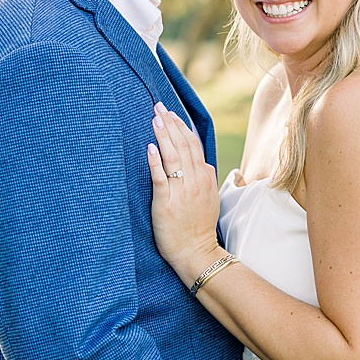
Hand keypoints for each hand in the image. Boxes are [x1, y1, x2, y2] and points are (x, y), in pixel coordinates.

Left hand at [147, 105, 222, 282]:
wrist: (196, 252)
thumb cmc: (198, 227)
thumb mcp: (209, 199)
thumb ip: (205, 180)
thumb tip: (202, 164)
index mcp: (205, 178)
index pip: (193, 145)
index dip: (181, 127)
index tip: (170, 114)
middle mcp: (195, 181)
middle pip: (183, 145)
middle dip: (170, 124)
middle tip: (158, 107)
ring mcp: (182, 191)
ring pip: (173, 156)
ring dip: (163, 135)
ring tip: (154, 119)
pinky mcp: (166, 203)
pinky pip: (161, 177)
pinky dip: (155, 161)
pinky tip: (150, 147)